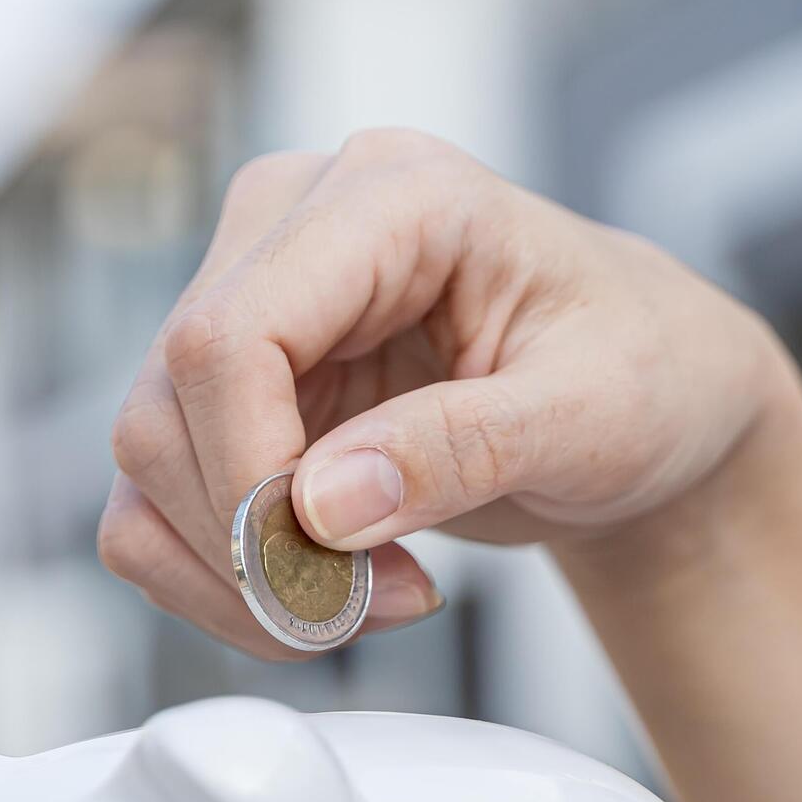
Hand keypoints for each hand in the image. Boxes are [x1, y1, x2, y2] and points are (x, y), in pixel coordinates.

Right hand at [97, 128, 797, 656]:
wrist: (656, 399)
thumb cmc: (647, 371)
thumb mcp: (594, 414)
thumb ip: (460, 449)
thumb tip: (318, 507)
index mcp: (390, 195)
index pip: (230, 334)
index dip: (250, 475)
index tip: (326, 575)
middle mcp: (292, 228)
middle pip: (164, 405)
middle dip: (252, 545)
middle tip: (374, 606)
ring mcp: (249, 305)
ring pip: (145, 466)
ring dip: (237, 577)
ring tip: (372, 600)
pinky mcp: (229, 391)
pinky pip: (156, 507)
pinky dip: (220, 582)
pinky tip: (329, 591)